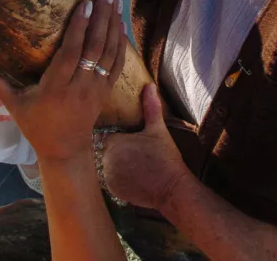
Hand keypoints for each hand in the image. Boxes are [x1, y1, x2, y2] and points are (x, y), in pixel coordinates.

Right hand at [0, 0, 128, 163]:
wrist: (65, 150)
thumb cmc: (36, 125)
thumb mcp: (14, 104)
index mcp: (56, 87)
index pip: (71, 53)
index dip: (79, 28)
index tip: (86, 4)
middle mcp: (80, 86)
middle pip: (95, 48)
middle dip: (102, 18)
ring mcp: (96, 89)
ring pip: (109, 53)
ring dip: (113, 25)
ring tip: (115, 0)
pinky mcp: (106, 91)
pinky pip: (117, 64)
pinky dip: (121, 43)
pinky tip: (120, 24)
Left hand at [101, 85, 190, 209]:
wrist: (171, 188)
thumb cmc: (165, 157)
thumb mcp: (158, 130)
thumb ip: (150, 107)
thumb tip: (149, 86)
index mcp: (113, 142)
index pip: (108, 136)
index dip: (120, 137)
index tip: (131, 141)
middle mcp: (105, 160)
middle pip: (106, 151)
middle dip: (117, 152)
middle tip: (136, 154)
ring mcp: (108, 177)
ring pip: (107, 166)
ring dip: (116, 165)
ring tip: (135, 166)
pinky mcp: (113, 191)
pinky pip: (110, 181)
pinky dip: (118, 180)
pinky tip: (133, 177)